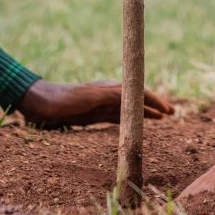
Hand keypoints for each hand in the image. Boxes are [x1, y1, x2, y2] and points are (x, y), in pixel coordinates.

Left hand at [19, 80, 173, 129]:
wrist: (42, 104)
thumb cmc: (65, 100)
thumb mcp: (90, 97)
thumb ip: (111, 96)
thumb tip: (134, 95)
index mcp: (112, 88)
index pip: (139, 93)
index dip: (155, 101)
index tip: (169, 110)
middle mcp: (110, 94)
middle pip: (138, 100)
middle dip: (156, 106)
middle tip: (172, 113)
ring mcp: (103, 104)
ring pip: (131, 109)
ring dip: (146, 113)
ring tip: (162, 118)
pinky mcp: (95, 115)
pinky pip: (119, 118)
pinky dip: (132, 121)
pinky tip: (136, 126)